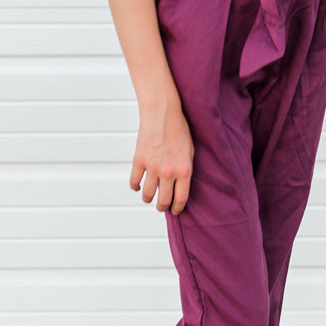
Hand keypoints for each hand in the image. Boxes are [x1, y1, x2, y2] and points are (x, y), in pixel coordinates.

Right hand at [130, 99, 193, 213]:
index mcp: (184, 170)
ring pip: (147, 194)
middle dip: (162, 207)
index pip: (181, 199)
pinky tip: (138, 185)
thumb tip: (180, 186)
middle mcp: (168, 172)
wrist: (163, 114)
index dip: (177, 209)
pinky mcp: (139, 161)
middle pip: (163, 201)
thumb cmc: (179, 130)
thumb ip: (185, 170)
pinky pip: (134, 182)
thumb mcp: (190, 152)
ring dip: (148, 198)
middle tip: (161, 206)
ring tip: (149, 197)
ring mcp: (152, 167)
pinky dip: (135, 186)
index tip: (175, 211)